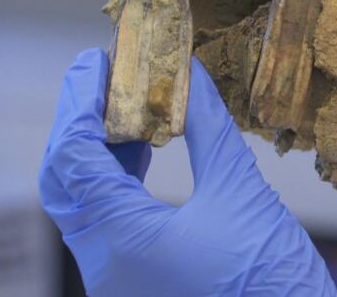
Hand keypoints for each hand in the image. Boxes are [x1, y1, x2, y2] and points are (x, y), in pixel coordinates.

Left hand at [39, 49, 336, 296]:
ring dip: (97, 150)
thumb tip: (189, 74)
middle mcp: (105, 265)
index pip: (75, 158)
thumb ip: (208, 127)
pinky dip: (114, 180)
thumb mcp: (241, 189)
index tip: (98, 61)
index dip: (81, 102)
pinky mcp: (133, 278)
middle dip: (79, 121)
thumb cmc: (272, 273)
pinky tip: (141, 150)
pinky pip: (104, 220)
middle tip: (101, 76)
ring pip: (82, 201)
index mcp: (124, 241)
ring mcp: (116, 277)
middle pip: (65, 180)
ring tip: (125, 106)